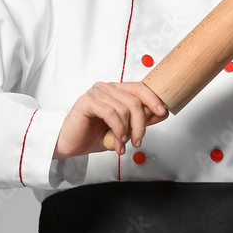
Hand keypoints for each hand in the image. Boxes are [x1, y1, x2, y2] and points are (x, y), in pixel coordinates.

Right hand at [53, 81, 167, 158]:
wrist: (69, 144)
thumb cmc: (92, 135)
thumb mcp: (122, 130)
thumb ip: (138, 121)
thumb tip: (160, 114)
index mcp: (115, 90)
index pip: (139, 88)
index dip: (153, 99)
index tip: (163, 112)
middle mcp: (106, 88)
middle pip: (134, 100)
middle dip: (140, 124)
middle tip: (138, 140)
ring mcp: (96, 93)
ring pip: (124, 108)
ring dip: (127, 131)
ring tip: (122, 144)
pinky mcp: (87, 102)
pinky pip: (111, 113)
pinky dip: (118, 129)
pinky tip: (116, 140)